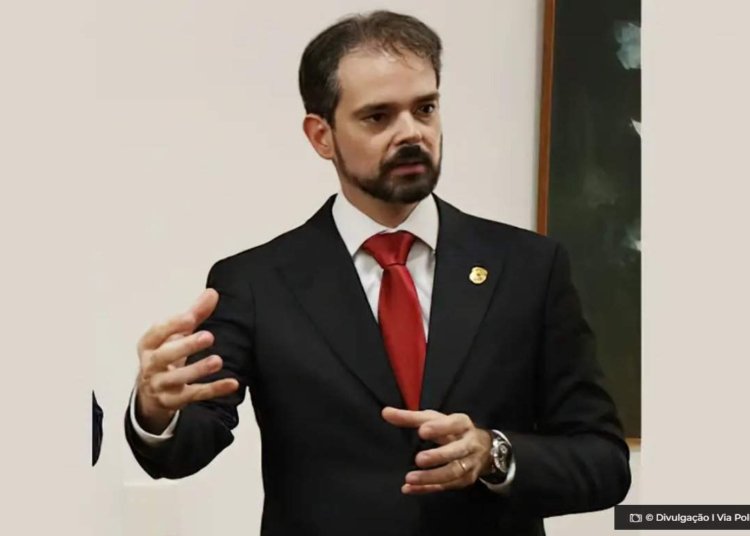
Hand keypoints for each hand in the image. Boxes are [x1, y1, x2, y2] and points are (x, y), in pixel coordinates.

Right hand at [135, 289, 238, 433]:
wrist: (150, 393)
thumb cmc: (165, 355)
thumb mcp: (175, 334)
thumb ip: (194, 314)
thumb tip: (212, 293)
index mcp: (148, 344)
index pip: (157, 333)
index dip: (173, 325)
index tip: (190, 317)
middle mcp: (151, 365)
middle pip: (164, 356)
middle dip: (186, 346)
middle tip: (208, 336)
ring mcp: (161, 385)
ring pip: (178, 379)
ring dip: (198, 370)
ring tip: (217, 361)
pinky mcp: (174, 401)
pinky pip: (194, 395)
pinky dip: (213, 390)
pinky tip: (232, 383)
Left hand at [382, 407, 492, 493]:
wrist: (482, 448)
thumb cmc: (451, 430)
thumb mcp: (434, 419)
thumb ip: (410, 417)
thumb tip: (385, 413)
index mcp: (462, 424)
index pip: (453, 424)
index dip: (439, 428)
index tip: (422, 431)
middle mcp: (469, 444)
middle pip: (456, 452)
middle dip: (438, 456)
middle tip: (418, 459)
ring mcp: (469, 464)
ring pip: (453, 472)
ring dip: (432, 477)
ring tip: (410, 478)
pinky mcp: (464, 481)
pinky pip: (446, 486)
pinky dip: (428, 488)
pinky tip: (410, 488)